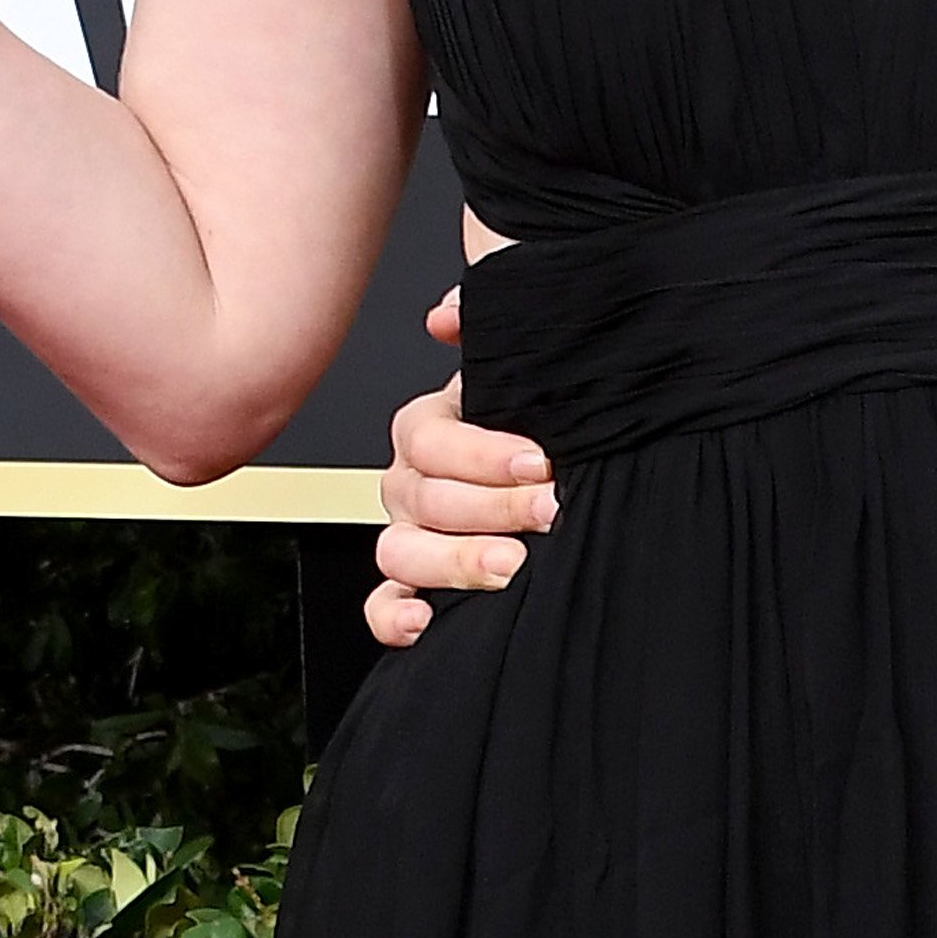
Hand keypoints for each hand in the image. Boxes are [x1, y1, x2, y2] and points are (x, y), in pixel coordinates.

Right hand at [364, 284, 557, 647]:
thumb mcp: (520, 369)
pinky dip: (394, 617)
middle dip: (493, 508)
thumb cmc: (534, 421)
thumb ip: (485, 326)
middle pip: (424, 499)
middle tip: (549, 511)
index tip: (539, 461)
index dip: (483, 453)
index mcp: (428, 428)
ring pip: (400, 551)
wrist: (552, 476)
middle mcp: (409, 482)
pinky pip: (384, 604)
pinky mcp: (414, 584)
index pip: (431, 439)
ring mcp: (407, 533)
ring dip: (454, 561)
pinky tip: (423, 622)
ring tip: (510, 566)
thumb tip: (445, 315)